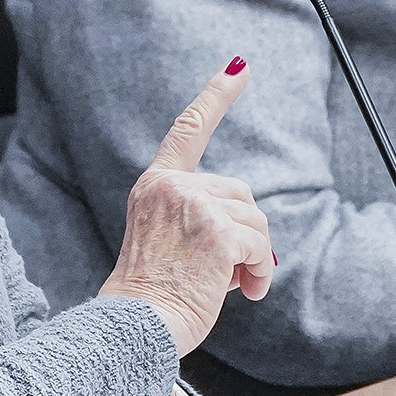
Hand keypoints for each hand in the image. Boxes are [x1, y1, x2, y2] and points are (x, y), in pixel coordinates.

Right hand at [98, 59, 273, 356]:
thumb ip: (199, 220)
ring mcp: (193, 205)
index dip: (216, 96)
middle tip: (226, 272)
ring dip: (253, 256)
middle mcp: (170, 186)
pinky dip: (259, 272)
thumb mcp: (167, 243)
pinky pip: (260, 244)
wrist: (135, 328)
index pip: (188, 130)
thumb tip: (257, 240)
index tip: (239, 66)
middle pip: (240, 192)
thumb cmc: (153, 298)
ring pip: (255, 219)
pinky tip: (246, 293)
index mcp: (154, 185)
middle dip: (243, 231)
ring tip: (230, 285)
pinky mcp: (217, 231)